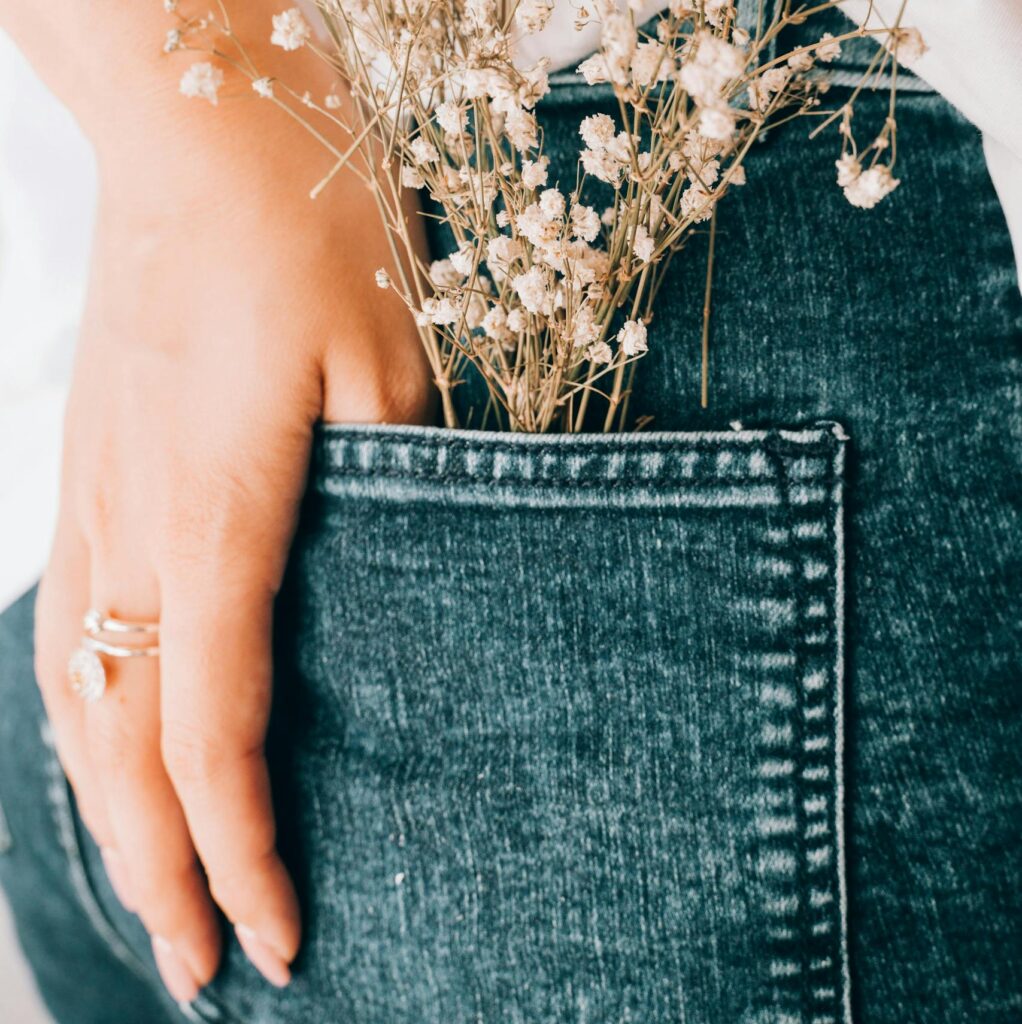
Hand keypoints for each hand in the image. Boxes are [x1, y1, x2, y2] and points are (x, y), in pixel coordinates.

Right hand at [30, 60, 431, 999]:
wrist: (197, 140)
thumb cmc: (301, 240)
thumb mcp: (389, 365)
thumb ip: (397, 495)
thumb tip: (411, 590)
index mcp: (214, 516)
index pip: (218, 734)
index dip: (246, 853)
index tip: (285, 939)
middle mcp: (132, 528)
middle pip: (125, 747)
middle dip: (160, 874)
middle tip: (204, 970)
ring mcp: (93, 501)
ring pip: (76, 700)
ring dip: (105, 814)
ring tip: (148, 896)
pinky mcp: (89, 471)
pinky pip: (68, 632)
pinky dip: (80, 725)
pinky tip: (104, 758)